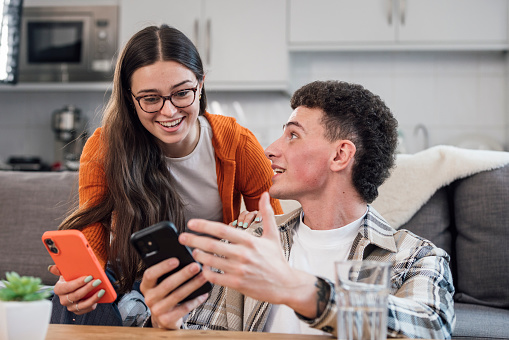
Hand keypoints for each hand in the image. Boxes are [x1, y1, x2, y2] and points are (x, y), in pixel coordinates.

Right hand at [48, 265, 104, 314]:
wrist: (79, 284)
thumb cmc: (72, 276)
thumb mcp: (66, 271)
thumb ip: (60, 269)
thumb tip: (51, 268)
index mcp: (59, 289)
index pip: (67, 287)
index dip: (78, 283)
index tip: (89, 277)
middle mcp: (63, 299)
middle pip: (75, 296)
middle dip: (87, 288)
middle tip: (98, 281)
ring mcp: (70, 306)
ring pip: (81, 305)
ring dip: (93, 298)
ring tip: (101, 291)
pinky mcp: (78, 311)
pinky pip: (86, 310)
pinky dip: (93, 303)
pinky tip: (100, 296)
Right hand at [139, 258, 208, 328]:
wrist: (164, 319)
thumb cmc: (165, 295)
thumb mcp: (161, 284)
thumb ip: (168, 273)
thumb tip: (186, 259)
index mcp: (146, 286)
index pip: (150, 274)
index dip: (162, 267)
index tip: (176, 259)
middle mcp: (149, 298)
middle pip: (167, 284)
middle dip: (183, 274)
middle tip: (196, 266)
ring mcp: (157, 310)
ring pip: (177, 295)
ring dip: (193, 285)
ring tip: (204, 277)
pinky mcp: (167, 320)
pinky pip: (184, 308)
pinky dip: (196, 300)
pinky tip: (204, 294)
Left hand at [181, 192, 315, 310]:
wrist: (285, 284)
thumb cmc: (277, 260)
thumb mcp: (273, 235)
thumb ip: (267, 214)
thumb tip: (266, 195)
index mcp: (250, 240)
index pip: (222, 229)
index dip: (204, 225)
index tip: (192, 223)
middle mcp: (243, 254)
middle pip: (212, 245)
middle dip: (193, 240)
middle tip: (183, 237)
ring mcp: (239, 270)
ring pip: (211, 261)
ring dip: (198, 256)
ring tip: (192, 252)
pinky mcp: (237, 284)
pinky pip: (215, 277)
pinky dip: (205, 272)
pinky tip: (202, 268)